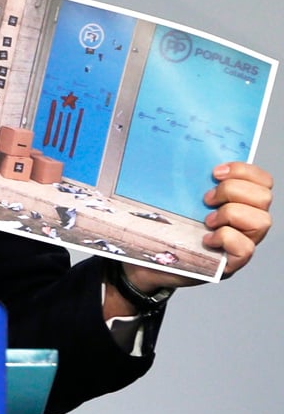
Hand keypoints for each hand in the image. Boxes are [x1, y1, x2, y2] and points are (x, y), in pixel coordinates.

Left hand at [118, 162, 271, 301]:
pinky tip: (206, 239)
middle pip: (264, 197)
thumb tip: (177, 151)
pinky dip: (225, 238)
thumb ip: (189, 180)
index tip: (214, 172)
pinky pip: (246, 247)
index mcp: (239, 201)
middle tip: (206, 199)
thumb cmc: (166, 225)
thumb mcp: (178, 198)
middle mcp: (247, 222)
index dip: (244, 171)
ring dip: (230, 214)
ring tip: (207, 220)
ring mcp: (243, 243)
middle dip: (233, 191)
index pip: (262, 180)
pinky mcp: (232, 263)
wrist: (149, 258)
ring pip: (261, 221)